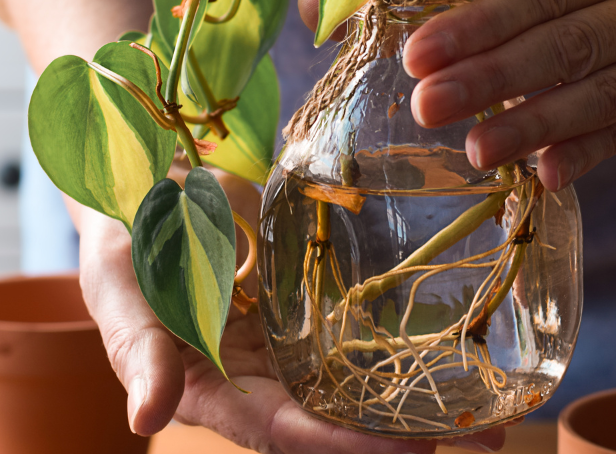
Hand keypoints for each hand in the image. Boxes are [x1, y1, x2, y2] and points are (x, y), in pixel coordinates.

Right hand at [70, 164, 507, 452]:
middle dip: (405, 438)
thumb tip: (143, 420)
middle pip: (337, 424)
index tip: (412, 451)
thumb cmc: (120, 244)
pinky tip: (464, 348)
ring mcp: (288, 347)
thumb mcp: (118, 294)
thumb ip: (138, 354)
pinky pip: (361, 334)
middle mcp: (258, 383)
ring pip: (359, 386)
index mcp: (211, 393)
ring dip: (421, 401)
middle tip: (489, 439)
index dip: (343, 447)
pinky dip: (407, 347)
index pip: (283, 433)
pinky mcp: (308, 309)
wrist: (145, 188)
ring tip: (497, 411)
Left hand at [300, 0, 615, 190]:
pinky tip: (545, 176)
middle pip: (561, 44)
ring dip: (534, 126)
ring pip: (599, 94)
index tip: (413, 56)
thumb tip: (317, 6)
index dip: (472, 25)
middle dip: (490, 79)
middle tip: (425, 108)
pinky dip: (587, 155)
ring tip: (473, 152)